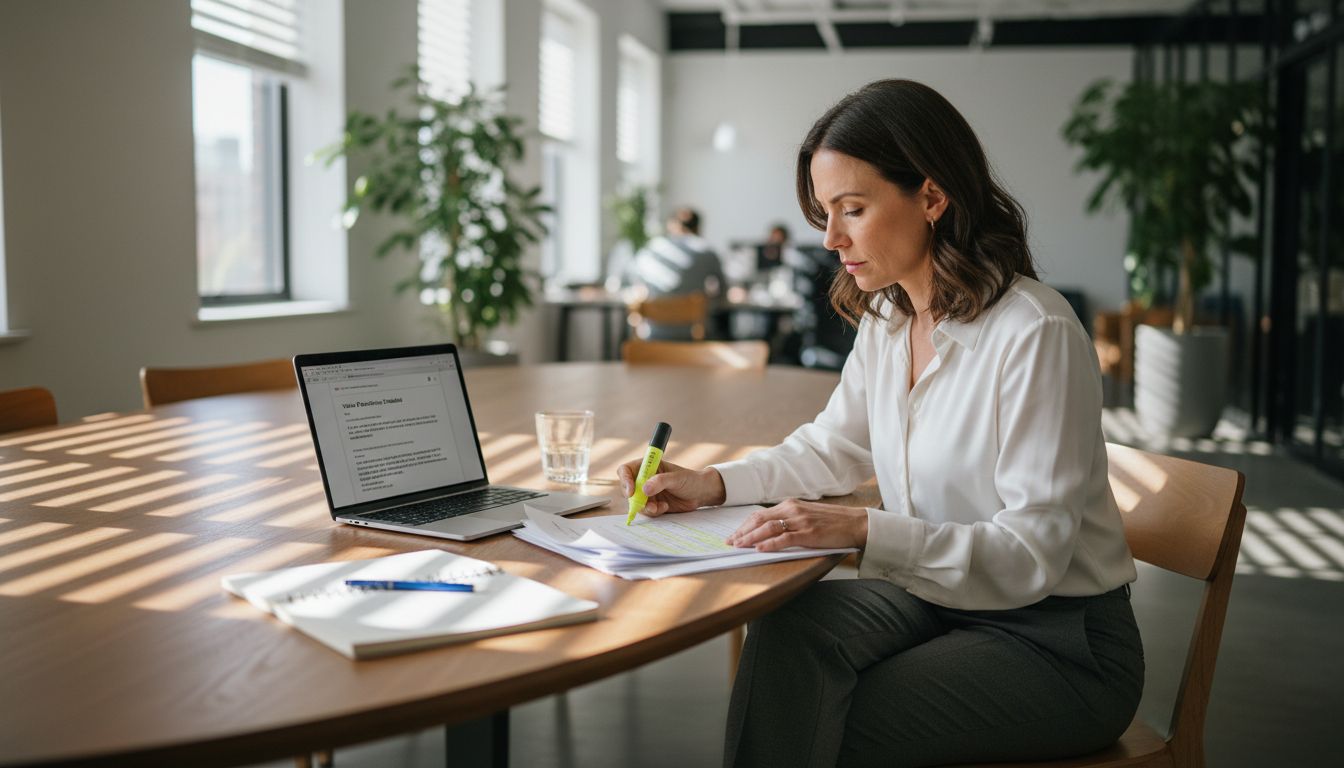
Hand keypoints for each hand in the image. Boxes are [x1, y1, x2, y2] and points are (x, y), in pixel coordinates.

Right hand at [616, 459, 725, 515]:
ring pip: (635, 502)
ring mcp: (648, 493)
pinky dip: (653, 511)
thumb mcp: (677, 478)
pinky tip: (665, 507)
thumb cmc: (691, 480)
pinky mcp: (653, 504)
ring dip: (645, 507)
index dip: (625, 479)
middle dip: (634, 498)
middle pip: (627, 488)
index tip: (631, 491)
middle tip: (645, 503)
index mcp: (648, 466)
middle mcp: (644, 479)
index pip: (626, 470)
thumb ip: (661, 482)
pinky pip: (646, 511)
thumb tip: (644, 489)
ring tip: (659, 507)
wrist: (701, 494)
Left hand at [726, 499, 867, 551]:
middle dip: (742, 532)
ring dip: (751, 538)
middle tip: (730, 542)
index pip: (761, 514)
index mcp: (791, 504)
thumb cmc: (833, 521)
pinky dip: (770, 544)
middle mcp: (793, 510)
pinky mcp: (809, 534)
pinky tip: (759, 549)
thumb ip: (789, 519)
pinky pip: (785, 538)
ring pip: (768, 528)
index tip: (734, 534)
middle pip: (760, 520)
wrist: (856, 523)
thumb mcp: (807, 515)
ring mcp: (800, 521)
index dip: (745, 525)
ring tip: (739, 545)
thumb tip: (770, 530)